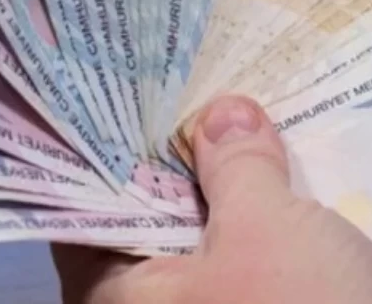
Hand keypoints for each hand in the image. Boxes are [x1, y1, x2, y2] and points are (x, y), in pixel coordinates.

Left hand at [52, 96, 371, 303]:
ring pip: (200, 248)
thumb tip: (221, 116)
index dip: (108, 147)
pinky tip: (284, 179)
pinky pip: (243, 272)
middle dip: (179, 160)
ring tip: (245, 116)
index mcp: (116, 300)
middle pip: (147, 221)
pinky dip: (259, 231)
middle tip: (198, 88)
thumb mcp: (268, 226)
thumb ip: (236, 164)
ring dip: (228, 193)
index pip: (86, 208)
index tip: (130, 90)